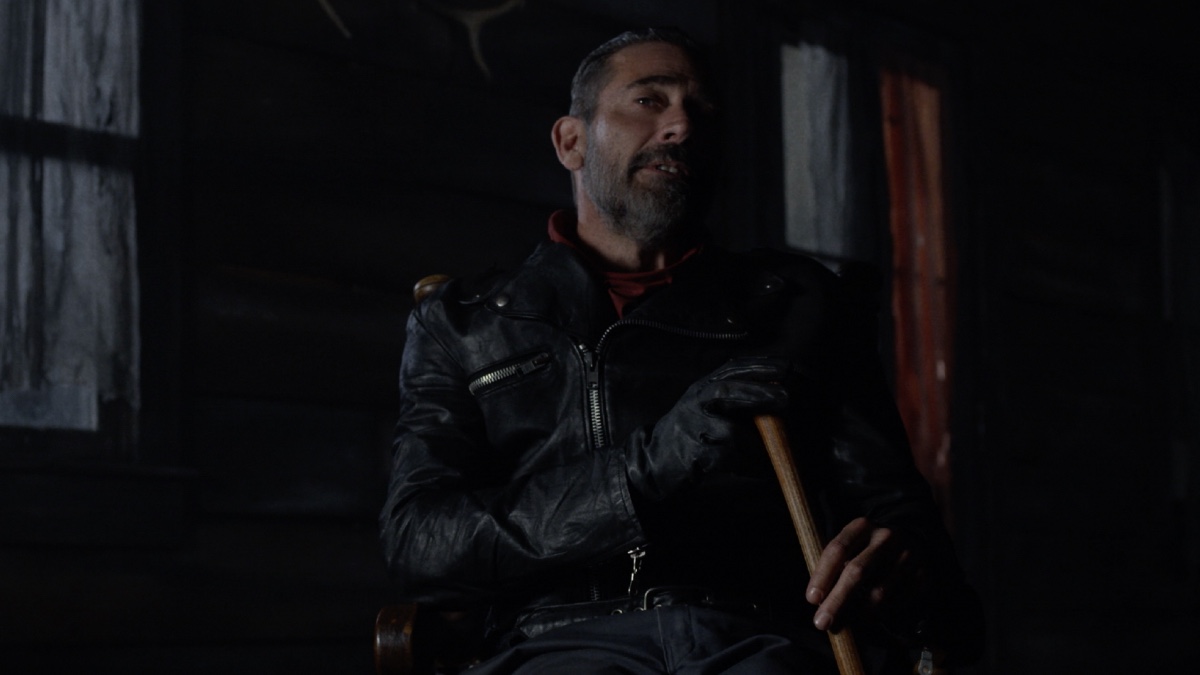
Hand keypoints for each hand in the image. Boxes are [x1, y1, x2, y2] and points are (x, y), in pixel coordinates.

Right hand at [625, 357, 789, 501]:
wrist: (653, 461)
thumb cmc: (691, 434)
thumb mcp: (707, 407)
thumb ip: (734, 398)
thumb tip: (778, 395)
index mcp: (703, 387)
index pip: (733, 369)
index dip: (760, 367)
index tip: (787, 367)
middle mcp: (695, 402)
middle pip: (727, 390)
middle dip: (759, 392)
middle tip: (787, 398)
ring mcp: (690, 427)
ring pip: (731, 432)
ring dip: (757, 446)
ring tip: (773, 457)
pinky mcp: (691, 454)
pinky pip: (727, 459)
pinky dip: (747, 466)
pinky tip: (759, 471)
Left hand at [806, 517, 922, 631]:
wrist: (912, 539)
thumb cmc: (868, 549)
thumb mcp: (851, 545)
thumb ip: (834, 565)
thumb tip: (818, 600)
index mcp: (862, 526)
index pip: (838, 549)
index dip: (823, 575)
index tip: (812, 599)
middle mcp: (886, 537)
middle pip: (857, 571)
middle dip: (837, 601)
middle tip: (822, 622)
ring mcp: (907, 555)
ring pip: (879, 592)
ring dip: (858, 613)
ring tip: (845, 622)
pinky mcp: (922, 574)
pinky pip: (897, 602)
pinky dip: (880, 614)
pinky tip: (868, 618)